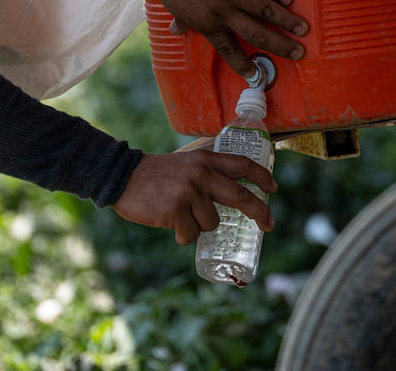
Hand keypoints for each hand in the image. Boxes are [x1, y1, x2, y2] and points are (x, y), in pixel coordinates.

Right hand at [112, 150, 276, 244]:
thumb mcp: (185, 162)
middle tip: (268, 224)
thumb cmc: (155, 173)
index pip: (242, 165)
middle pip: (240, 196)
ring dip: (198, 225)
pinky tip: (169, 223)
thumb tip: (232, 184)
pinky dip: (182, 235)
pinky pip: (190, 235)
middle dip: (259, 212)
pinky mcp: (175, 211)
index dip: (261, 176)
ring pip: (212, 223)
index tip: (273, 188)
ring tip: (180, 214)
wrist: (122, 176)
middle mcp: (201, 174)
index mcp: (205, 159)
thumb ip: (206, 169)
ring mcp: (189, 193)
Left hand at [149, 0, 307, 75]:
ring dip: (287, 20)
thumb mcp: (175, 8)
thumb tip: (176, 32)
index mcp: (208, 24)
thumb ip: (183, 22)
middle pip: (257, 33)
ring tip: (303, 28)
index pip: (229, 49)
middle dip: (280, 45)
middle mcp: (223, 11)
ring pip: (266, 9)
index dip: (243, 63)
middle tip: (298, 52)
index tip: (255, 75)